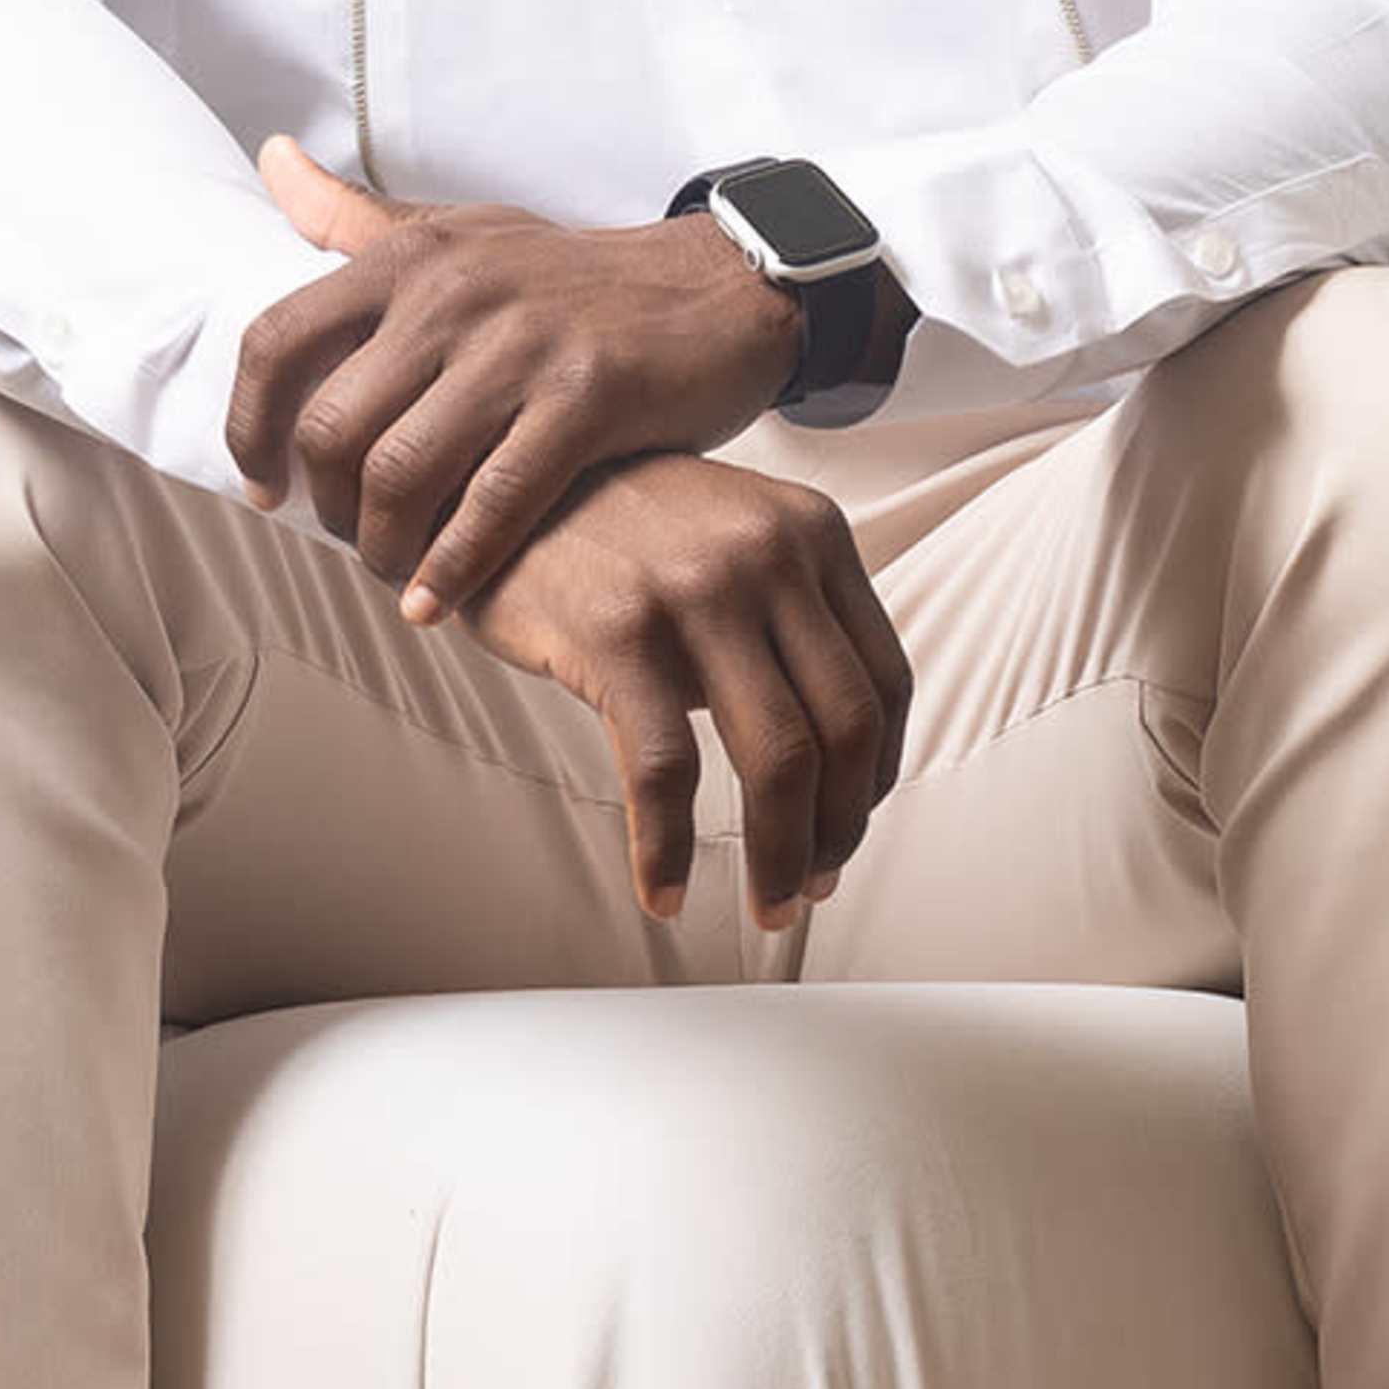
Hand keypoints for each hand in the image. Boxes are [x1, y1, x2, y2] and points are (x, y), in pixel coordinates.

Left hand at [228, 143, 800, 617]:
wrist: (712, 286)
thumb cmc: (569, 276)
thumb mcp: (463, 229)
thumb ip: (358, 216)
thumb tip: (272, 159)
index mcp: (409, 255)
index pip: (279, 338)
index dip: (250, 425)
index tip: (264, 484)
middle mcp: (451, 292)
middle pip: (333, 425)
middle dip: (326, 505)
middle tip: (350, 535)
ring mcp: (519, 344)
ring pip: (402, 472)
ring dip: (384, 548)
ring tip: (396, 572)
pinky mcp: (586, 397)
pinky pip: (495, 502)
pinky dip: (455, 568)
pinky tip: (438, 603)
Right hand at [466, 452, 910, 924]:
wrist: (501, 483)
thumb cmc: (620, 527)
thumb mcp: (733, 536)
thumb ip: (790, 618)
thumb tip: (836, 771)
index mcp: (811, 530)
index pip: (887, 681)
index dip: (878, 778)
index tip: (849, 827)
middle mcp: (767, 550)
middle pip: (845, 729)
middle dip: (838, 832)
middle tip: (810, 887)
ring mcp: (695, 587)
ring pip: (777, 760)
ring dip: (778, 857)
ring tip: (764, 904)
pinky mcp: (618, 630)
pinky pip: (666, 771)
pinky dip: (669, 851)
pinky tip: (662, 892)